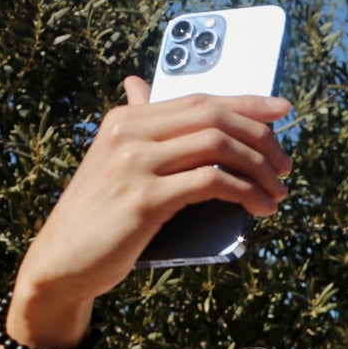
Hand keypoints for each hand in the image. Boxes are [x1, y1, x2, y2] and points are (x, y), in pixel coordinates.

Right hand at [10, 77, 293, 335]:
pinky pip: (211, 182)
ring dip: (259, 169)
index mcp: (127, 119)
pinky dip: (246, 192)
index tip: (283, 110)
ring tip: (278, 192)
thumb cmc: (102, 217)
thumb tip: (140, 87)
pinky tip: (260, 207)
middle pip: (214, 118)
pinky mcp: (145, 198)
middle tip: (285, 166)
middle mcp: (129, 132)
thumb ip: (139, 130)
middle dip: (261, 139)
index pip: (200, 100)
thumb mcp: (117, 164)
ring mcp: (135, 163)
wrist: (62, 261)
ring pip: (218, 146)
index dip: (247, 103)